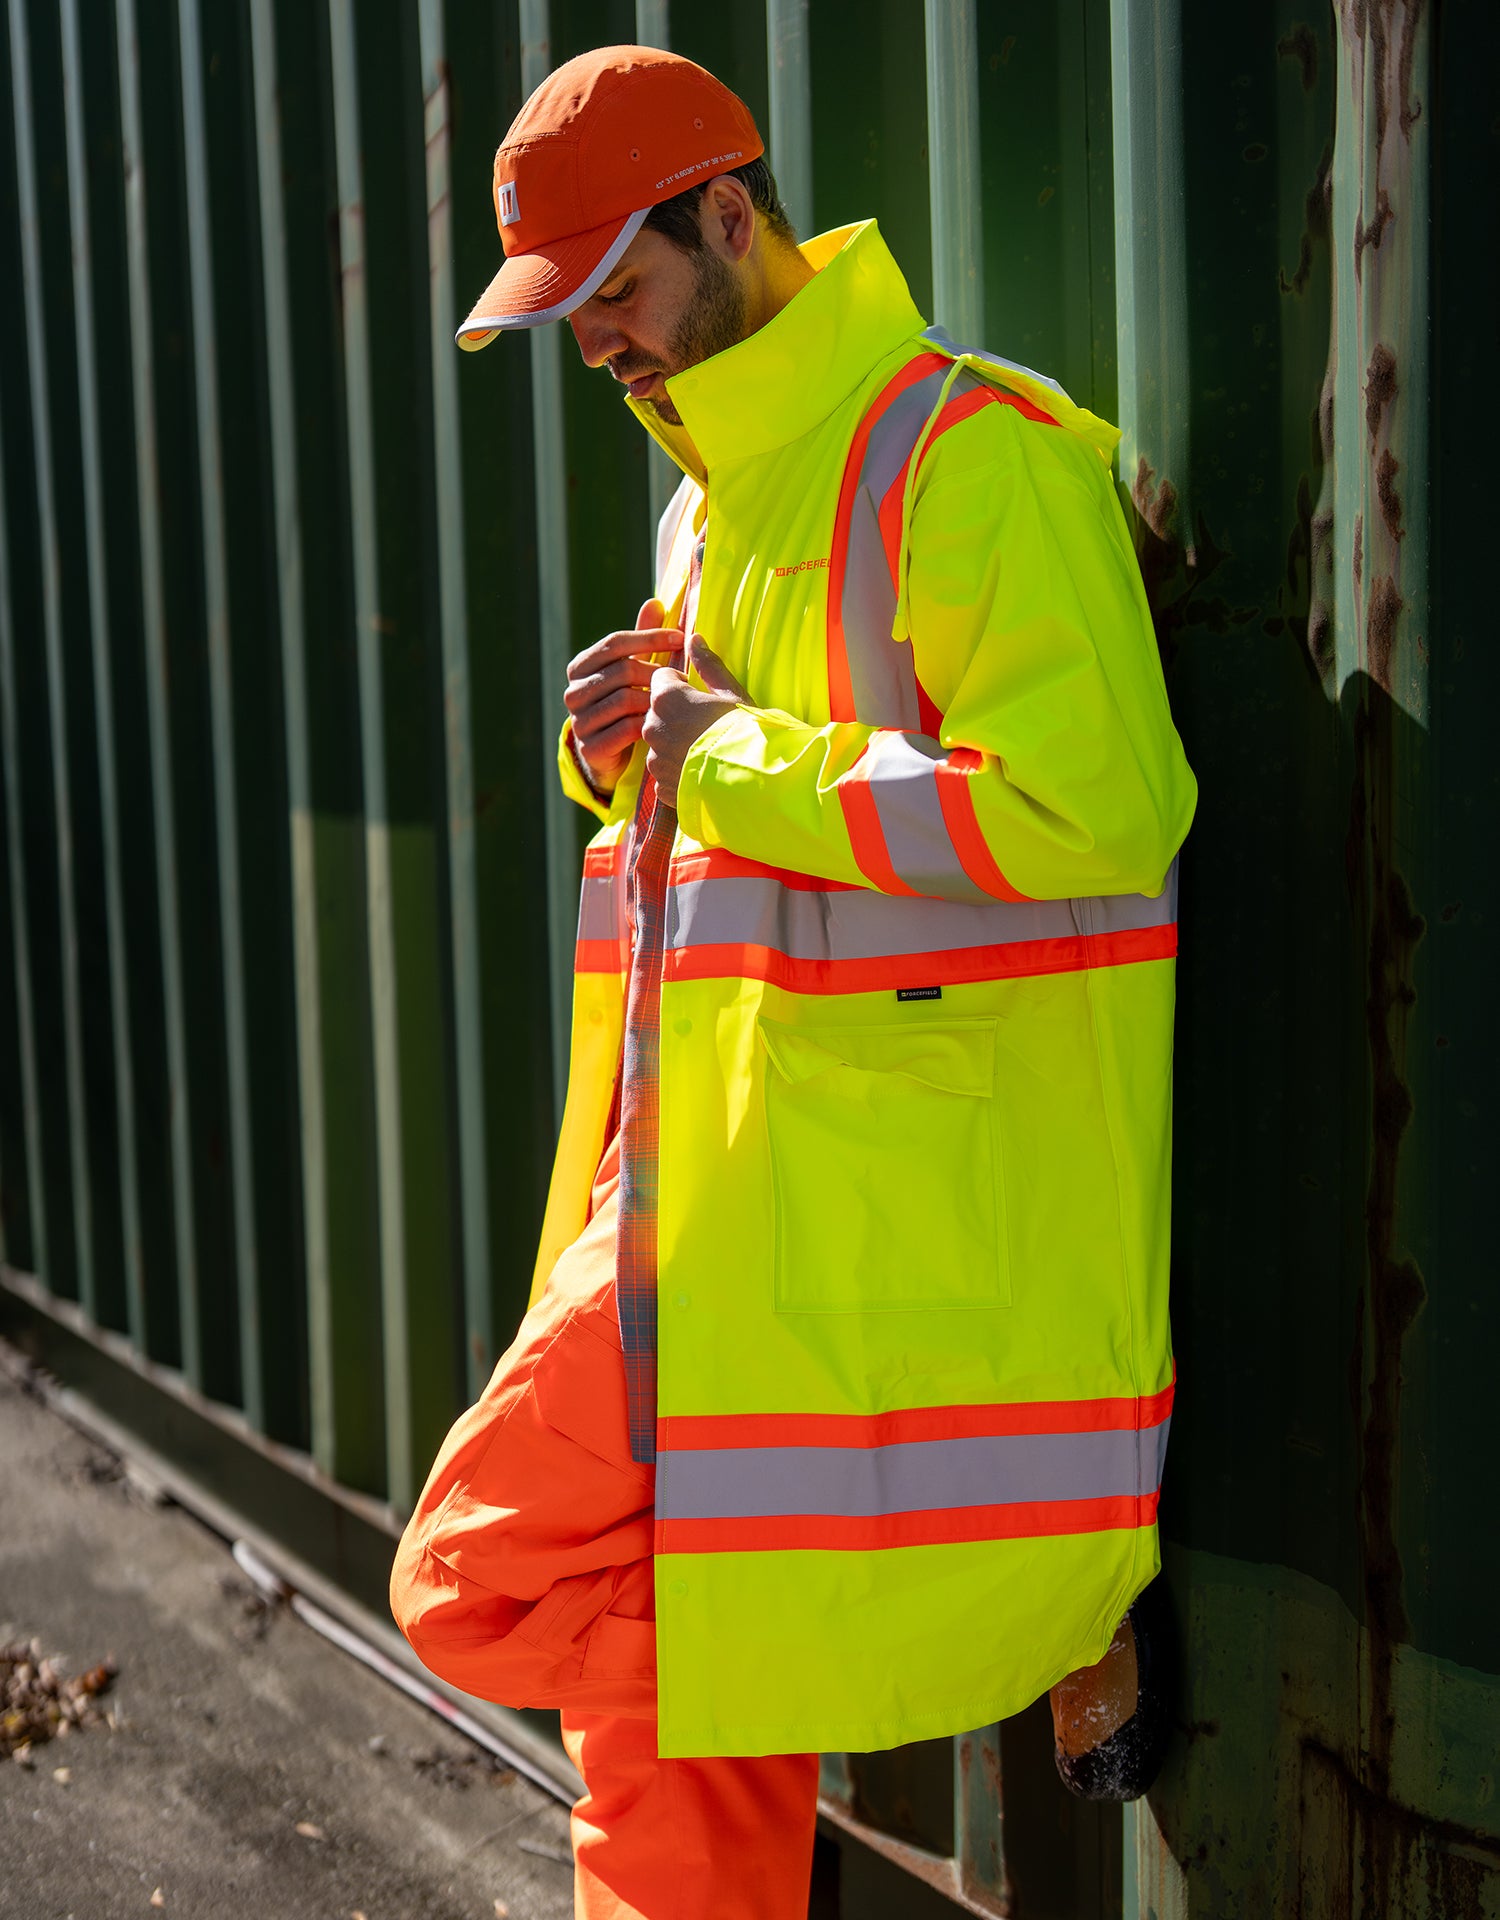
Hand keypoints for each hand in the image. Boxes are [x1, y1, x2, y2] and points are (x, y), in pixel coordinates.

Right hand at [564, 598, 682, 793]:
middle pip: (622, 670)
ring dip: (656, 700)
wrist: (611, 755)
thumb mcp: (632, 669)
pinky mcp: (591, 748)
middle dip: (658, 672)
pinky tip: (665, 723)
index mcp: (580, 667)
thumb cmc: (626, 704)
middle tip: (686, 679)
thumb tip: (655, 601)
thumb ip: (641, 639)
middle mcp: (573, 692)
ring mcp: (579, 721)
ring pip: (624, 699)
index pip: (615, 642)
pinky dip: (649, 724)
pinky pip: (626, 729)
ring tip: (678, 701)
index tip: (680, 637)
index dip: (649, 637)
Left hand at [643, 636, 748, 806]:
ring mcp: (655, 759)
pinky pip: (665, 772)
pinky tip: (703, 772)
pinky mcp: (662, 786)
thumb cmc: (746, 732)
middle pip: (657, 712)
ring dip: (676, 743)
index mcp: (667, 698)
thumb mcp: (732, 693)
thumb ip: (708, 665)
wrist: (753, 780)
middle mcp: (653, 727)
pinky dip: (679, 771)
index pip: (661, 679)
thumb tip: (694, 637)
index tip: (700, 697)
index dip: (681, 685)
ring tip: (707, 751)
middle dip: (676, 715)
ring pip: (660, 743)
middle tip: (706, 726)